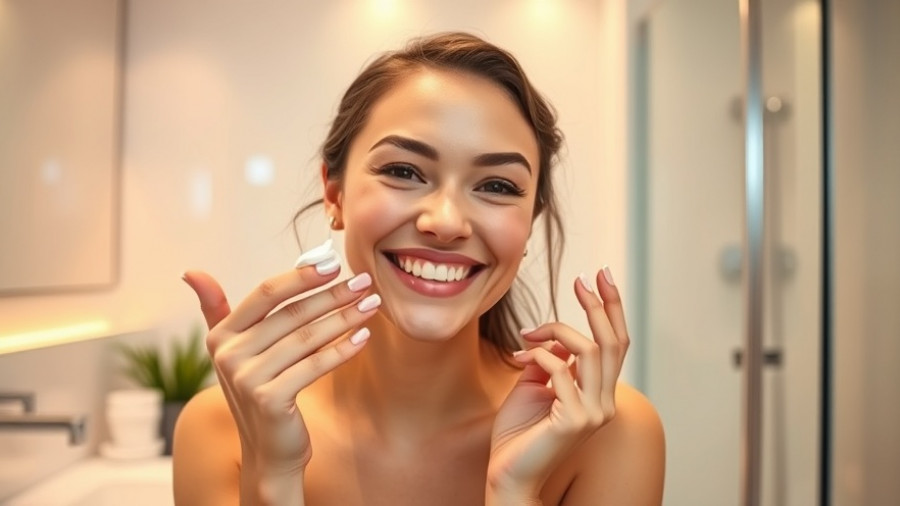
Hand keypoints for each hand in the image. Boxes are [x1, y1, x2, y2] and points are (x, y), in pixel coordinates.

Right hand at [182, 264, 379, 476]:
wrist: (269, 453)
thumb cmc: (261, 392)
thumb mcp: (237, 351)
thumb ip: (217, 310)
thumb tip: (191, 272)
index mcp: (221, 336)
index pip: (265, 294)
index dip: (300, 277)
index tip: (333, 263)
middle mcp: (228, 355)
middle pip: (291, 314)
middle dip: (333, 295)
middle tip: (364, 281)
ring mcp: (247, 378)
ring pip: (307, 338)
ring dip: (344, 318)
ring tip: (371, 305)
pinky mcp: (269, 399)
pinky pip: (315, 365)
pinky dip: (343, 349)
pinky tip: (364, 336)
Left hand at [486, 268, 628, 501]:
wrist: (508, 475)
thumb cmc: (518, 435)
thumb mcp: (533, 386)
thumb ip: (548, 361)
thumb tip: (553, 338)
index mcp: (599, 394)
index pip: (616, 345)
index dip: (612, 309)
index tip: (599, 276)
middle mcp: (604, 403)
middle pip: (614, 343)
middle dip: (599, 306)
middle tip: (582, 278)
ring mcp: (593, 413)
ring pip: (591, 351)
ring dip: (557, 330)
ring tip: (528, 331)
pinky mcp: (574, 421)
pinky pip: (561, 370)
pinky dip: (540, 354)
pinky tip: (520, 355)